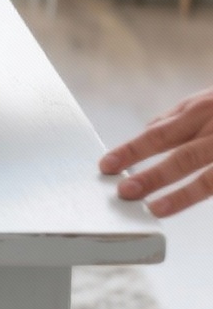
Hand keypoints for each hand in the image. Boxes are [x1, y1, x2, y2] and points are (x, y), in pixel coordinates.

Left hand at [100, 89, 212, 216]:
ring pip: (211, 176)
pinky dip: (204, 190)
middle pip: (183, 155)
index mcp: (203, 110)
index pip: (160, 134)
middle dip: (152, 175)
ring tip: (156, 209)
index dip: (132, 150)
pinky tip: (180, 205)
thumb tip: (146, 131)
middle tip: (124, 191)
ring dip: (182, 195)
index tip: (106, 165)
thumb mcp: (206, 99)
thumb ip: (176, 118)